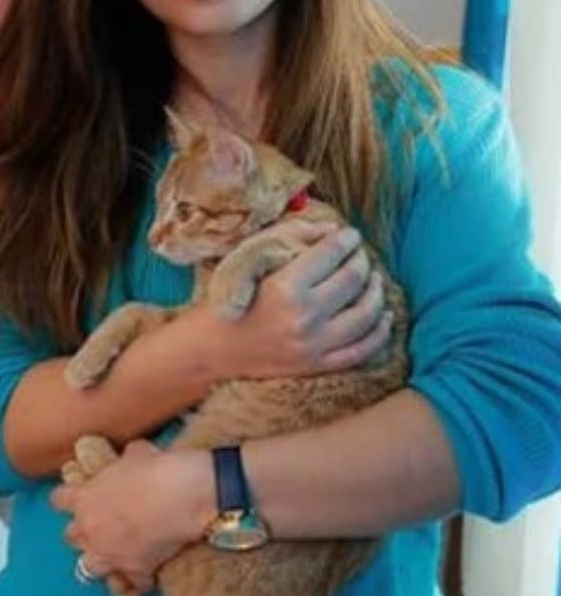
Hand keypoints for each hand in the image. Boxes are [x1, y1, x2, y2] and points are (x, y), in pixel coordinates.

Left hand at [50, 440, 212, 591]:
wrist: (181, 495)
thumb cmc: (155, 468)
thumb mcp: (135, 454)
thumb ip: (124, 460)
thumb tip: (131, 458)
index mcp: (83, 498)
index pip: (58, 500)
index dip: (67, 498)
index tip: (76, 496)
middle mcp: (89, 530)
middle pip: (70, 537)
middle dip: (83, 533)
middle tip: (99, 526)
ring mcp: (110, 554)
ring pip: (88, 569)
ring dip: (100, 562)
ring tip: (114, 557)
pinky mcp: (135, 571)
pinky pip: (132, 585)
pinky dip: (139, 581)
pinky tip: (147, 575)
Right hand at [210, 224, 391, 379]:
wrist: (212, 349)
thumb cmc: (228, 300)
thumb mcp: (249, 262)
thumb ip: (289, 239)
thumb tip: (332, 230)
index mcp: (285, 287)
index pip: (332, 252)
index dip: (346, 238)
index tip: (348, 235)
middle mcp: (304, 317)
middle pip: (354, 278)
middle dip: (361, 259)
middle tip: (357, 254)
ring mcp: (313, 345)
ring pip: (367, 312)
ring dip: (376, 289)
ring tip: (372, 279)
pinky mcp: (317, 365)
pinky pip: (364, 348)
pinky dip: (380, 329)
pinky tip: (383, 315)